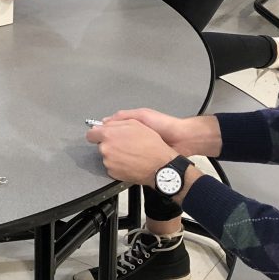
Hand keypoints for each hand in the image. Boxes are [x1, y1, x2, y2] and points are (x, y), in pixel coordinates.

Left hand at [86, 118, 177, 184]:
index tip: (101, 135)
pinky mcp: (113, 173)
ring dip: (114, 155)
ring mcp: (108, 163)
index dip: (97, 133)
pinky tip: (129, 162)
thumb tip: (103, 124)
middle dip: (109, 144)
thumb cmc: (150, 143)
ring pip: (107, 156)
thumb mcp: (134, 123)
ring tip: (129, 154)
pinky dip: (118, 164)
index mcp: (108, 135)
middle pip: (100, 145)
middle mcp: (105, 149)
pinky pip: (112, 166)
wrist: (159, 164)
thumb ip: (115, 122)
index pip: (90, 134)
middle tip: (123, 144)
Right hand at [105, 108, 221, 157]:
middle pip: (112, 143)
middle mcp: (131, 138)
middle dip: (107, 145)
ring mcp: (136, 150)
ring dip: (114, 155)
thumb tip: (104, 121)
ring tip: (110, 157)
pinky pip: (128, 162)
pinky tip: (121, 163)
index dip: (101, 133)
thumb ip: (124, 116)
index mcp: (130, 126)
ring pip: (118, 153)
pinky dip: (123, 162)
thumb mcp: (142, 116)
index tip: (95, 137)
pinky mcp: (142, 160)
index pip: (109, 129)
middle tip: (103, 149)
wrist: (183, 140)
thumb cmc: (163, 125)